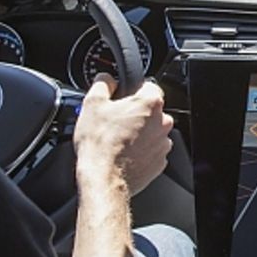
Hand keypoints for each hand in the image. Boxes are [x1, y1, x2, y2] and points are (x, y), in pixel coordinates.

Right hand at [73, 75, 174, 195]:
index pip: (148, 86)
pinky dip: (140, 152)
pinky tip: (123, 154)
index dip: (131, 91)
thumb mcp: (93, 103)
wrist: (103, 178)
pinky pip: (151, 151)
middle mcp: (163, 123)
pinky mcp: (159, 163)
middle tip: (115, 122)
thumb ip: (103, 83)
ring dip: (138, 133)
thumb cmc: (99, 143)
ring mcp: (163, 144)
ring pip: (151, 132)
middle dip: (134, 114)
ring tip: (117, 140)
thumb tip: (106, 79)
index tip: (121, 99)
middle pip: (150, 111)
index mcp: (151, 103)